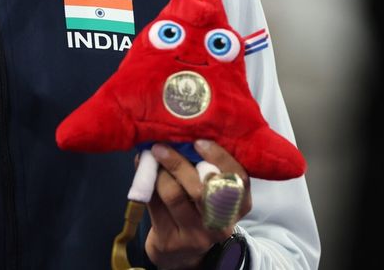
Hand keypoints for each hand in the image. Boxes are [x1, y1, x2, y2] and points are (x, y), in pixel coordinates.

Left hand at [143, 140, 251, 269]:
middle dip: (178, 163)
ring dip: (159, 172)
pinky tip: (144, 172)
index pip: (239, 180)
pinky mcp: (170, 240)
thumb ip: (201, 165)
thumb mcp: (209, 191)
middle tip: (161, 146)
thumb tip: (177, 134)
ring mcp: (196, 235)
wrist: (179, 249)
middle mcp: (221, 223)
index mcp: (239, 205)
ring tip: (152, 158)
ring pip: (174, 194)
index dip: (220, 159)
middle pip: (202, 189)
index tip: (199, 142)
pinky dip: (146, 183)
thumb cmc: (196, 208)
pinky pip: (154, 204)